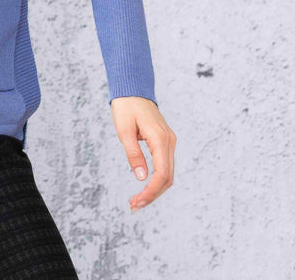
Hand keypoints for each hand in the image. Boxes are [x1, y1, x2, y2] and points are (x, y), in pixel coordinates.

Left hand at [110, 96, 174, 211]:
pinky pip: (164, 165)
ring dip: (155, 189)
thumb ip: (134, 154)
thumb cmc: (126, 107)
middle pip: (167, 178)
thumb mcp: (124, 131)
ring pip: (167, 173)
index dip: (151, 192)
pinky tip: (145, 187)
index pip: (162, 174)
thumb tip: (142, 178)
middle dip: (152, 195)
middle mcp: (169, 142)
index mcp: (160, 139)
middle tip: (134, 206)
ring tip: (137, 201)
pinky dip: (156, 179)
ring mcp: (169, 142)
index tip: (136, 202)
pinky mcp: (165, 142)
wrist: (133, 89)